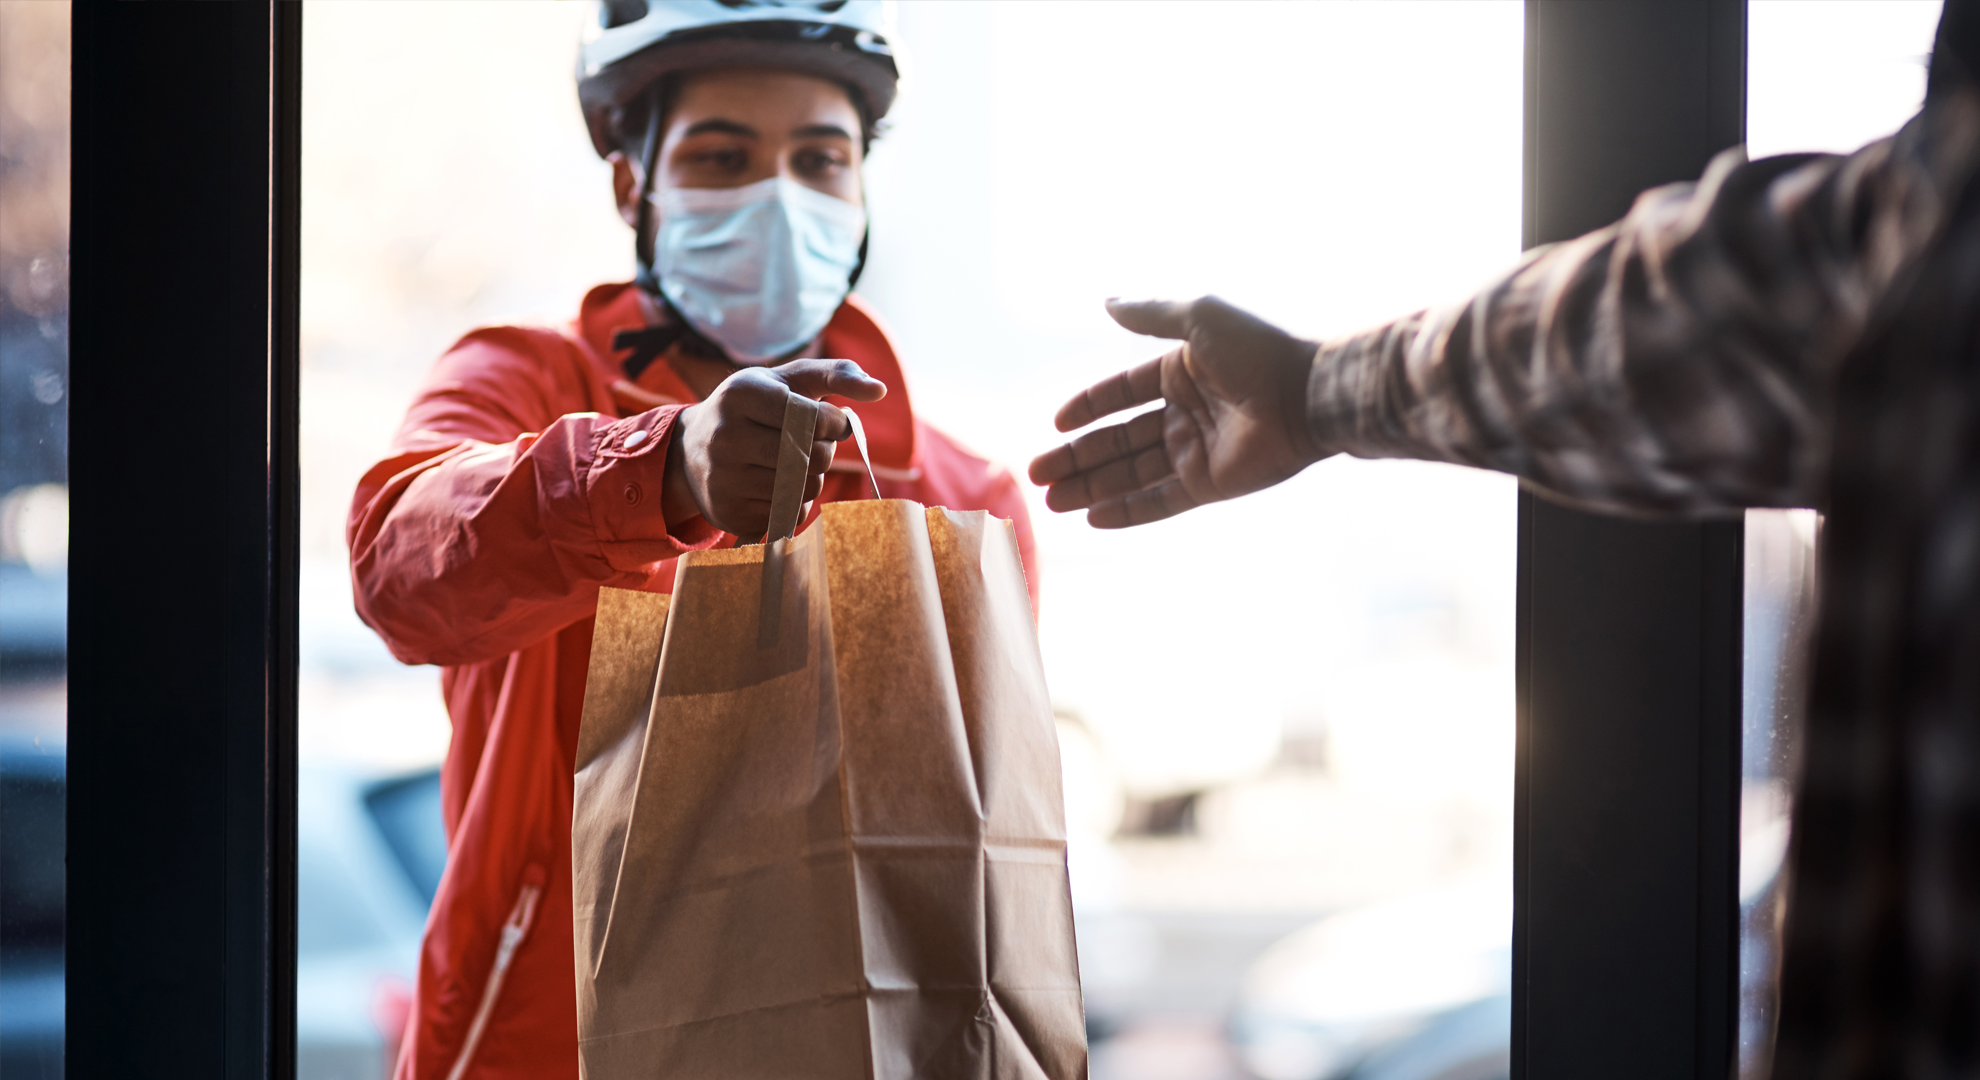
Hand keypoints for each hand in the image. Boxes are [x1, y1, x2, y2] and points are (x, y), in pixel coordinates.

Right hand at [662, 358, 886, 536]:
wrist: (691, 450)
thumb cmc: (754, 408)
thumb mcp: (788, 381)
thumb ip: (837, 375)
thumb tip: (880, 390)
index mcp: (742, 394)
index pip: (812, 418)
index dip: (833, 424)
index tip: (830, 422)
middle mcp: (726, 436)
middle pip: (811, 457)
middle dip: (825, 452)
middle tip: (811, 445)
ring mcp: (723, 477)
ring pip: (802, 489)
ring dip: (813, 479)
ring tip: (794, 464)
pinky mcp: (727, 512)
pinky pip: (787, 515)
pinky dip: (794, 503)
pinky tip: (776, 486)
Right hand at [1028, 296, 1329, 527]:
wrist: (1309, 394)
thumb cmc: (1258, 350)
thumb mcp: (1198, 318)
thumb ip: (1149, 314)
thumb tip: (1105, 300)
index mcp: (1181, 372)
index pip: (1121, 393)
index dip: (1087, 408)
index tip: (1054, 423)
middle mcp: (1185, 412)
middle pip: (1118, 439)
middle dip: (1076, 458)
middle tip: (1036, 474)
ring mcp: (1196, 451)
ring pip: (1131, 474)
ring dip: (1091, 487)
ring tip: (1050, 500)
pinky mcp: (1210, 485)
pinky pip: (1160, 501)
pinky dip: (1127, 511)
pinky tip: (1091, 518)